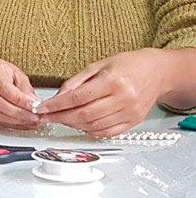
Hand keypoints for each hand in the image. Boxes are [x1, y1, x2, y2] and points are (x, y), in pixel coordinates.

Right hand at [0, 58, 39, 129]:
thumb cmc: (1, 71)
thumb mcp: (17, 73)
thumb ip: (25, 89)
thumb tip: (35, 104)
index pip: (5, 88)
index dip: (21, 100)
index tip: (35, 106)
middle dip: (19, 113)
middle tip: (35, 116)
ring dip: (15, 121)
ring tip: (30, 121)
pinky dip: (9, 124)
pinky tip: (21, 123)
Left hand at [37, 48, 164, 137]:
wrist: (156, 71)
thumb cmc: (126, 65)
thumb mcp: (97, 65)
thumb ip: (76, 82)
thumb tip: (57, 97)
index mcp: (112, 81)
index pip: (77, 97)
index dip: (56, 105)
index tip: (42, 108)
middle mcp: (123, 98)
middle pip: (84, 114)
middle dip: (61, 117)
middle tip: (46, 117)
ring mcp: (130, 112)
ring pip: (94, 126)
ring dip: (73, 125)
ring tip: (61, 119)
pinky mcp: (134, 122)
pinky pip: (107, 133)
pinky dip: (90, 131)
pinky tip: (81, 125)